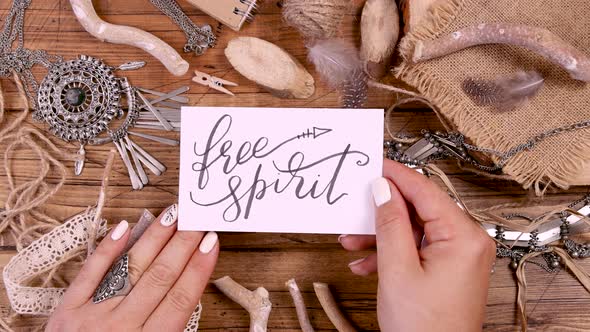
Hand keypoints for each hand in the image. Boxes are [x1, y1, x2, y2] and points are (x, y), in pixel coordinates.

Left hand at [46, 204, 218, 331]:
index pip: (181, 298)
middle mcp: (121, 328)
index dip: (199, 267)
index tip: (212, 242)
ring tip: (171, 215)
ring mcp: (91, 316)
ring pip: (130, 269)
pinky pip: (90, 273)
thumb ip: (172, 330)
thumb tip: (189, 297)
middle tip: (197, 220)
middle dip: (183, 245)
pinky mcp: (66, 310)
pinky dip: (108, 249)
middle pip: (160, 277)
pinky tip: (125, 227)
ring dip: (154, 239)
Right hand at [339, 160, 495, 331]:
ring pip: (414, 230)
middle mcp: (467, 243)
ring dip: (382, 235)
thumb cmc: (426, 327)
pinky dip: (392, 253)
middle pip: (419, 210)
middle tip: (357, 206)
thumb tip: (384, 190)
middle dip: (383, 212)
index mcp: (463, 237)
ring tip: (353, 241)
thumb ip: (390, 223)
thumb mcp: (397, 269)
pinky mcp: (448, 269)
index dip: (396, 176)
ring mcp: (459, 257)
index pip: (425, 191)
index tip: (375, 165)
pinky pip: (417, 249)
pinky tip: (367, 263)